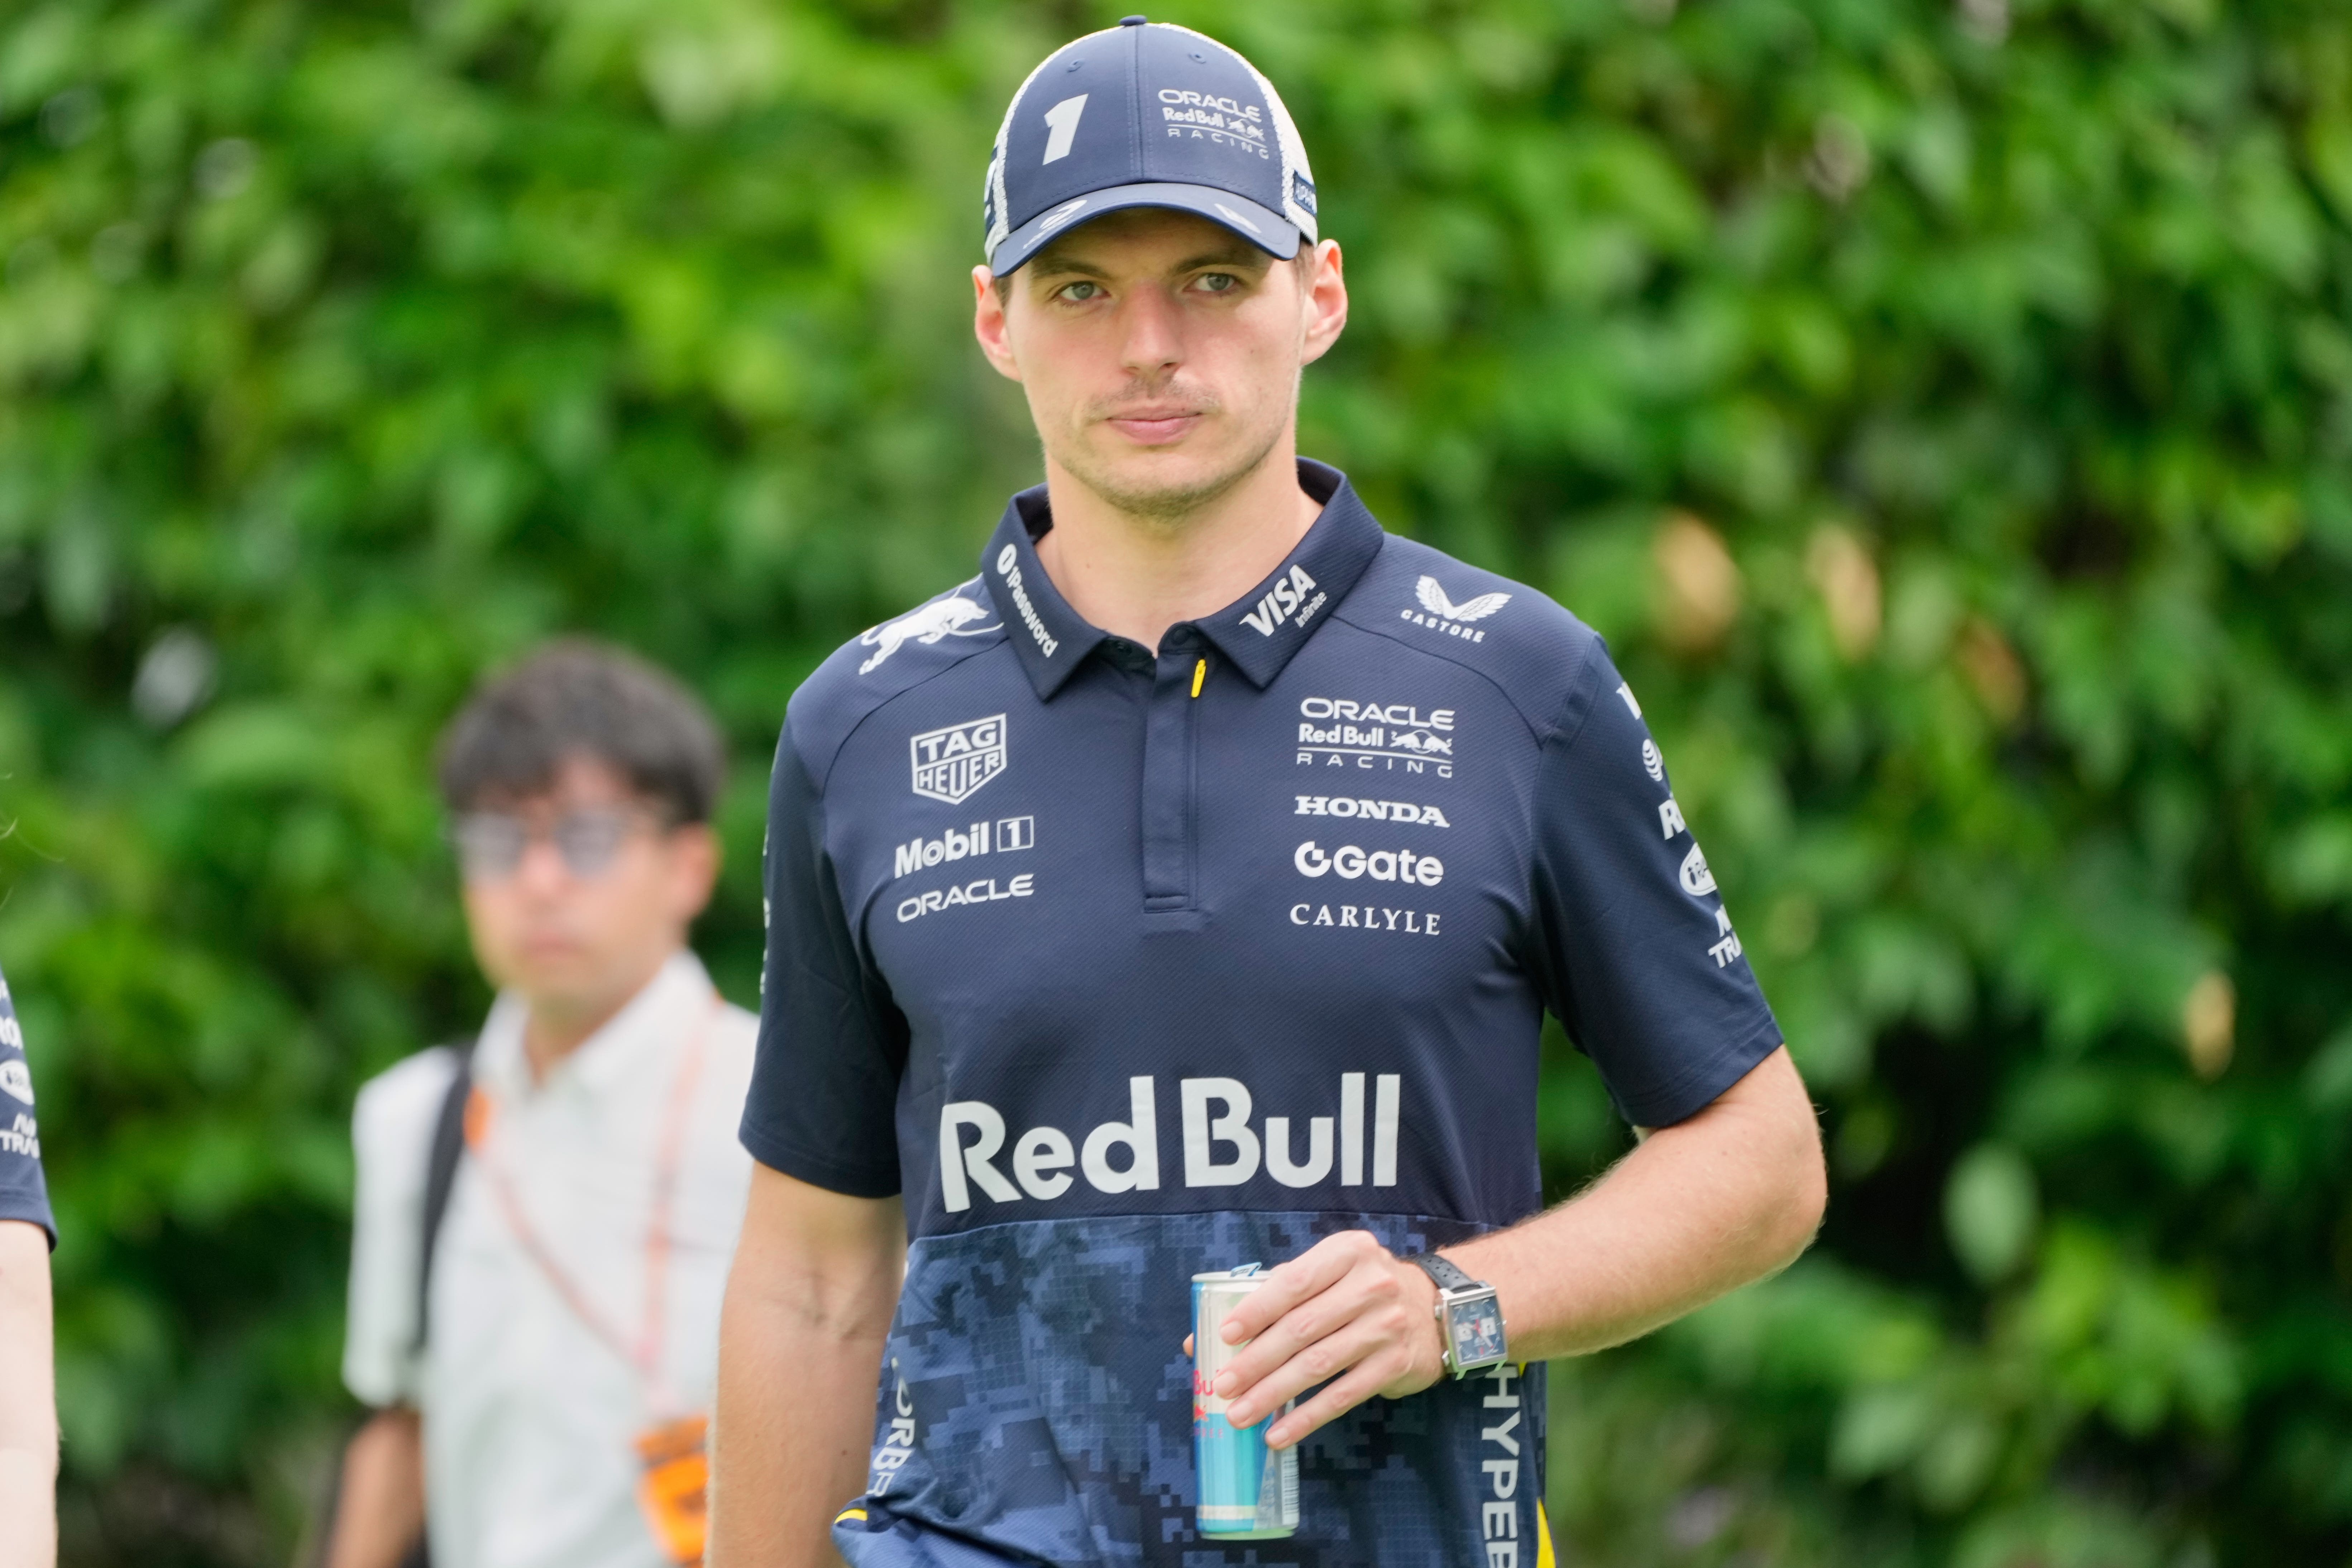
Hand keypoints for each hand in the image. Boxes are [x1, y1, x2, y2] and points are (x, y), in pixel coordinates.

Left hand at [1203, 1232, 1447, 1448]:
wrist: (1435, 1309)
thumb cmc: (1362, 1289)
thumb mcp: (1330, 1274)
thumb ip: (1276, 1295)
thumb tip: (1203, 1335)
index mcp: (1348, 1252)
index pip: (1295, 1281)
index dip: (1257, 1309)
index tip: (1225, 1335)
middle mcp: (1371, 1285)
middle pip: (1302, 1328)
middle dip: (1256, 1360)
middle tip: (1223, 1386)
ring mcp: (1386, 1326)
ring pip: (1318, 1365)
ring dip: (1273, 1393)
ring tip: (1240, 1414)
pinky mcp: (1395, 1364)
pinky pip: (1342, 1396)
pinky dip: (1306, 1417)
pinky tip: (1277, 1433)